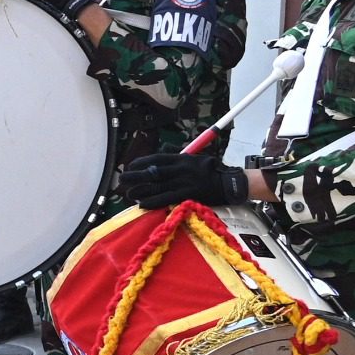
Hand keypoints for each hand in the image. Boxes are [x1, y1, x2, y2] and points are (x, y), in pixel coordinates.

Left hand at [119, 152, 249, 210]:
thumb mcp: (196, 158)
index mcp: (182, 158)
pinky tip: (142, 204)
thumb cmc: (213, 170)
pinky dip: (153, 201)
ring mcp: (185, 182)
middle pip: (153, 172)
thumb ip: (178, 155)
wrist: (231, 183)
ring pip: (157, 186)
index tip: (130, 166)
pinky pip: (167, 198)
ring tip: (128, 193)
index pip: (156, 158)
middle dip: (135, 176)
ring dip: (141, 190)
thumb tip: (162, 150)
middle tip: (122, 180)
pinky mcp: (189, 195)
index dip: (141, 163)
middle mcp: (181, 168)